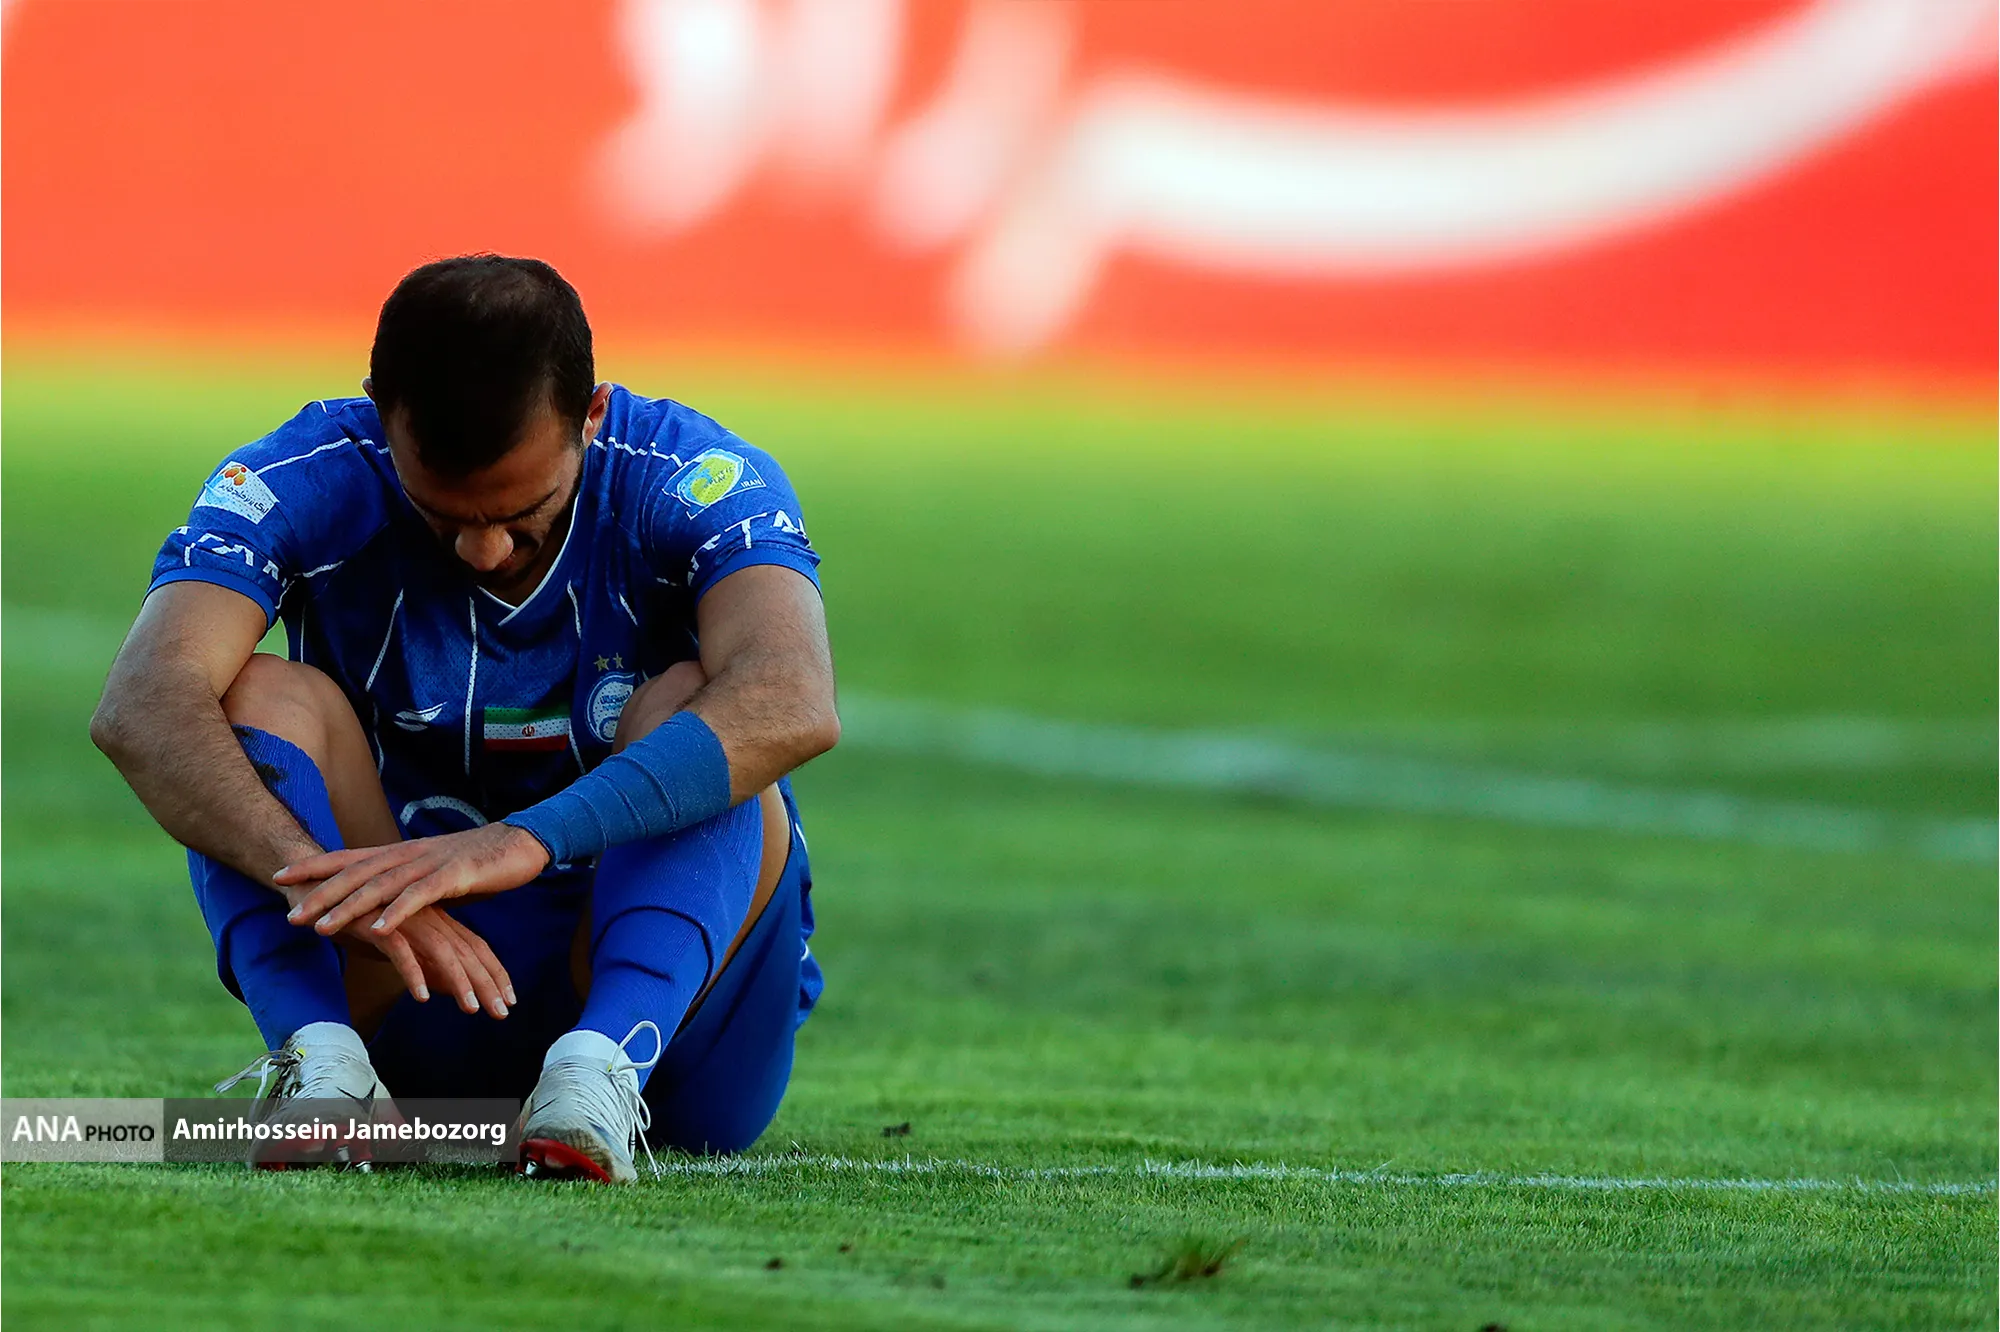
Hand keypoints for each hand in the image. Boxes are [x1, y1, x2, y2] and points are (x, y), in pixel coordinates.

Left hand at [275, 823, 550, 938]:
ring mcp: (430, 864)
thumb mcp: (432, 873)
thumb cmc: (476, 862)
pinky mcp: (454, 877)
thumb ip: (405, 885)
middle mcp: (409, 854)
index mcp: (401, 853)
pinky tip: (379, 929)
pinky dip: (397, 912)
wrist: (521, 843)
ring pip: (381, 886)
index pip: (348, 857)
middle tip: (288, 913)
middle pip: (356, 873)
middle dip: (319, 893)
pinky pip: (420, 897)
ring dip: (349, 907)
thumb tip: (380, 902)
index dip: (314, 866)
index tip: (279, 877)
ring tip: (321, 927)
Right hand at [364, 904, 516, 1018]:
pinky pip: (400, 949)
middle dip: (486, 983)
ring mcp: (405, 916)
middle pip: (466, 951)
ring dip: (458, 980)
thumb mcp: (400, 944)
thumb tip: (447, 989)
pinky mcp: (377, 921)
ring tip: (471, 1009)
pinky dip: (412, 971)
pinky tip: (421, 997)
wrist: (320, 886)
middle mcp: (427, 916)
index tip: (509, 1001)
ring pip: (441, 950)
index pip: (474, 947)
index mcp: (435, 919)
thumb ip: (425, 963)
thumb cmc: (361, 918)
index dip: (493, 973)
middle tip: (502, 1013)